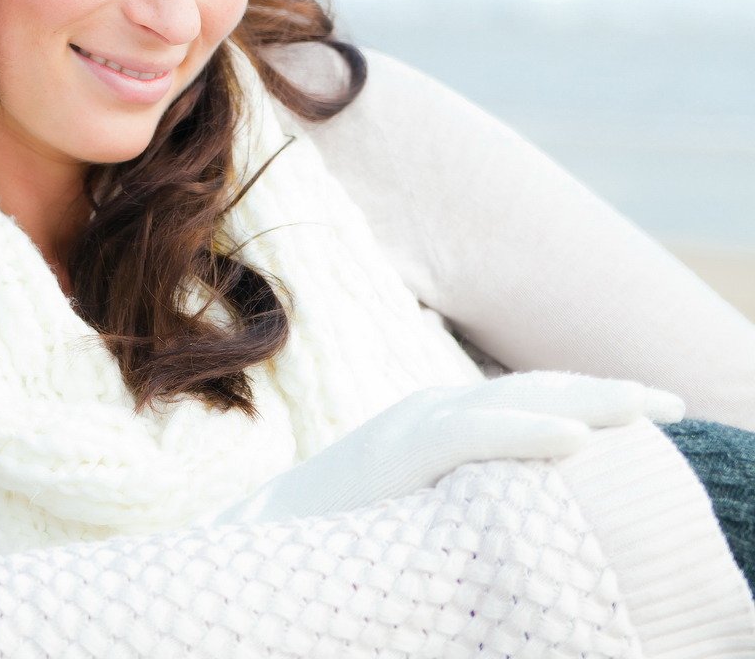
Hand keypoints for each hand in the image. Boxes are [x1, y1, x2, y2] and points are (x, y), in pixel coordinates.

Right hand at [203, 371, 683, 525]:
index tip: (645, 410)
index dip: (585, 397)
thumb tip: (513, 509)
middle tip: (670, 404)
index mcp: (429, 424)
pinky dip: (526, 432)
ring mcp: (407, 428)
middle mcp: (423, 412)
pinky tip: (577, 440)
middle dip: (604, 392)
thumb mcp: (412, 503)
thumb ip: (455, 490)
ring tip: (646, 410)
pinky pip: (472, 437)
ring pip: (512, 401)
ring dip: (588, 402)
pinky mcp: (395, 455)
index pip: (521, 396)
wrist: (257, 539)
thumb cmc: (334, 536)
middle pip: (529, 388)